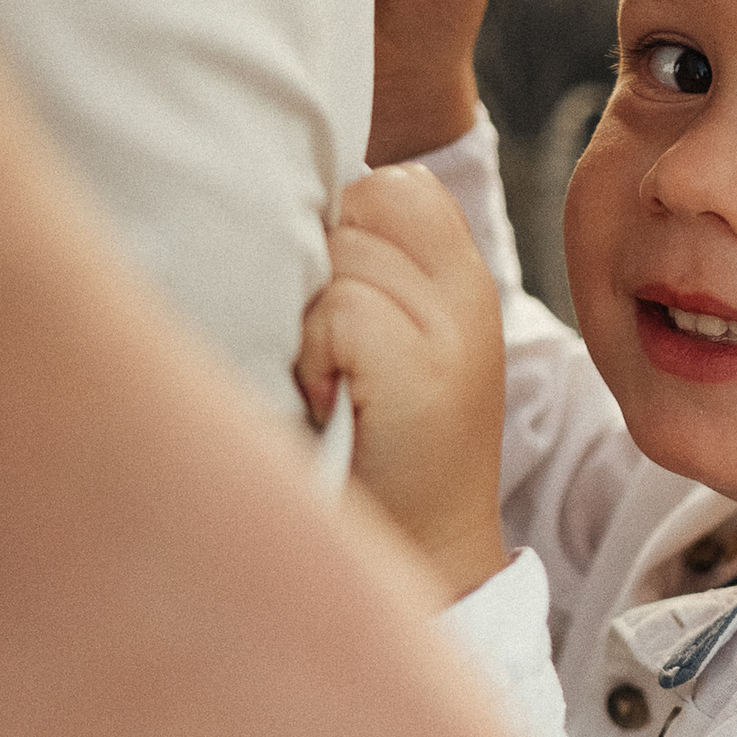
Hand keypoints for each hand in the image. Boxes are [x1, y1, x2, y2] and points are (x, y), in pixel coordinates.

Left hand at [300, 165, 510, 600]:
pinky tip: (332, 402)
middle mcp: (467, 291)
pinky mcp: (426, 369)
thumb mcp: (389, 343)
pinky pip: (340, 310)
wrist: (423, 552)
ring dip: (308, 318)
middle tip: (331, 351)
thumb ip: (363, 271)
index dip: (342, 227)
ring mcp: (452, 328)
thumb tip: (268, 201)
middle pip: (356, 204)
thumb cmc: (376, 447)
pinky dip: (316, 356)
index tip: (338, 304)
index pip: (393, 185)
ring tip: (330, 381)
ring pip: (340, 254)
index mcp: (462, 277)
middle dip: (319, 269)